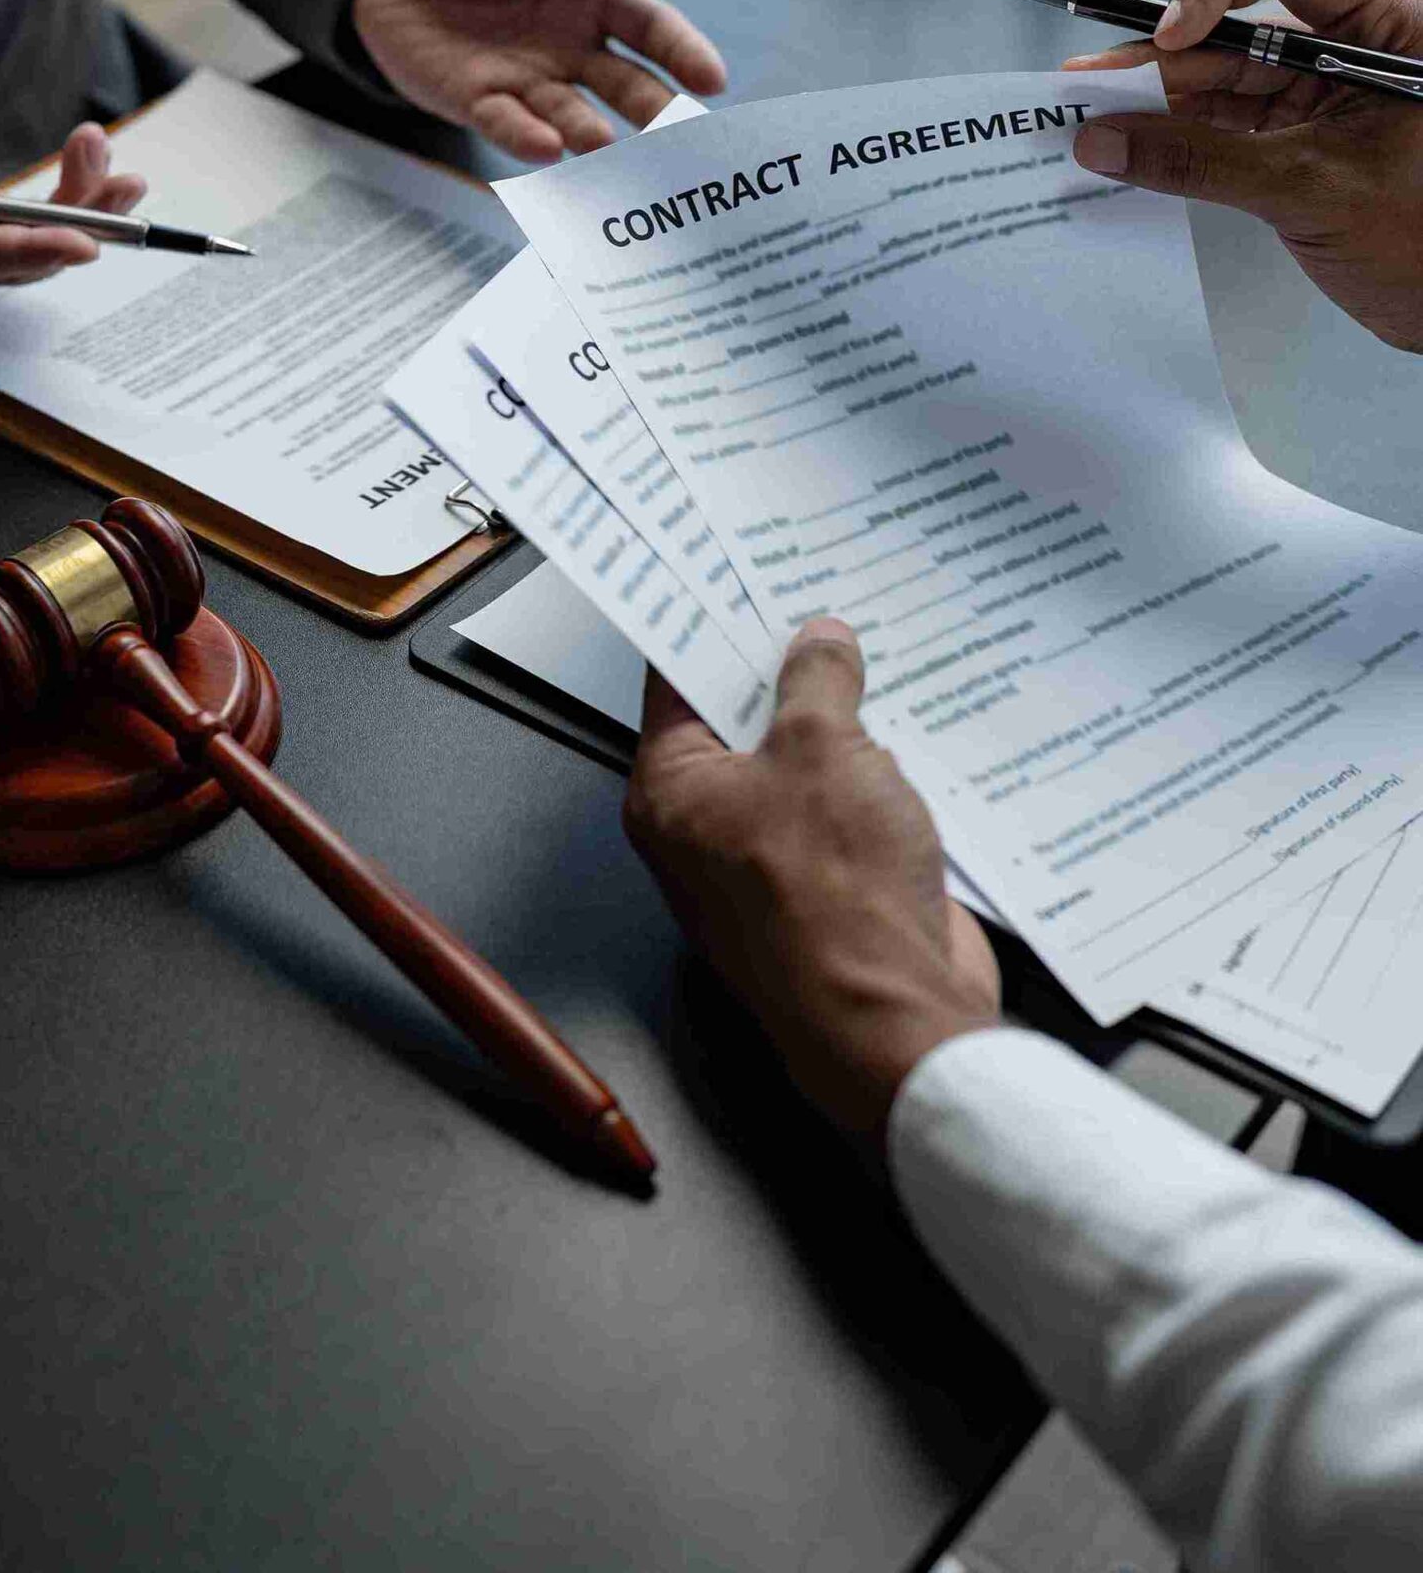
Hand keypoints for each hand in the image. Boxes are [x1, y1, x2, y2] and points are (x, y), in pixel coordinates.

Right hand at [0, 69, 146, 284]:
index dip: (25, 251)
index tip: (82, 241)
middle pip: (11, 257)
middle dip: (76, 223)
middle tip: (124, 184)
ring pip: (27, 243)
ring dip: (82, 210)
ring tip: (122, 170)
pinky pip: (25, 222)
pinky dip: (67, 198)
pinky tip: (96, 166)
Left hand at [351, 0, 727, 159]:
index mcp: (596, 1)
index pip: (652, 30)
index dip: (684, 53)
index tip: (713, 81)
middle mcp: (573, 51)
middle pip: (625, 85)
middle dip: (654, 109)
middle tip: (678, 134)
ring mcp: (529, 81)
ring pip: (571, 114)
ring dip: (589, 131)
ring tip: (604, 142)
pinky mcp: (479, 102)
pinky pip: (506, 123)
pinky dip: (527, 137)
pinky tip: (548, 148)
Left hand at [624, 620, 999, 1135]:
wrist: (895, 1018)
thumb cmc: (833, 901)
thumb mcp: (823, 748)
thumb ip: (819, 681)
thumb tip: (819, 641)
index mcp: (672, 793)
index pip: (676, 680)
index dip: (710, 619)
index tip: (735, 570)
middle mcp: (708, 830)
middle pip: (742, 720)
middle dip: (789, 666)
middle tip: (823, 598)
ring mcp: (770, 862)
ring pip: (802, 763)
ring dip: (843, 720)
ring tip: (878, 650)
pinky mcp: (832, 887)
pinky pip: (847, 806)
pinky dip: (876, 771)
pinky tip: (916, 728)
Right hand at [1064, 0, 1422, 350]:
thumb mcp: (1313, 189)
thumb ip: (1205, 162)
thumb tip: (1112, 139)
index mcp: (1390, 30)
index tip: (1171, 33)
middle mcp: (1351, 49)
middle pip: (1240, 24)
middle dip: (1166, 54)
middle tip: (1096, 78)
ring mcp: (1318, 93)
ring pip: (1220, 74)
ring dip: (1156, 94)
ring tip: (1093, 109)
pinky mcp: (1293, 137)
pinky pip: (1219, 120)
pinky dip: (1172, 132)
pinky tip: (1127, 138)